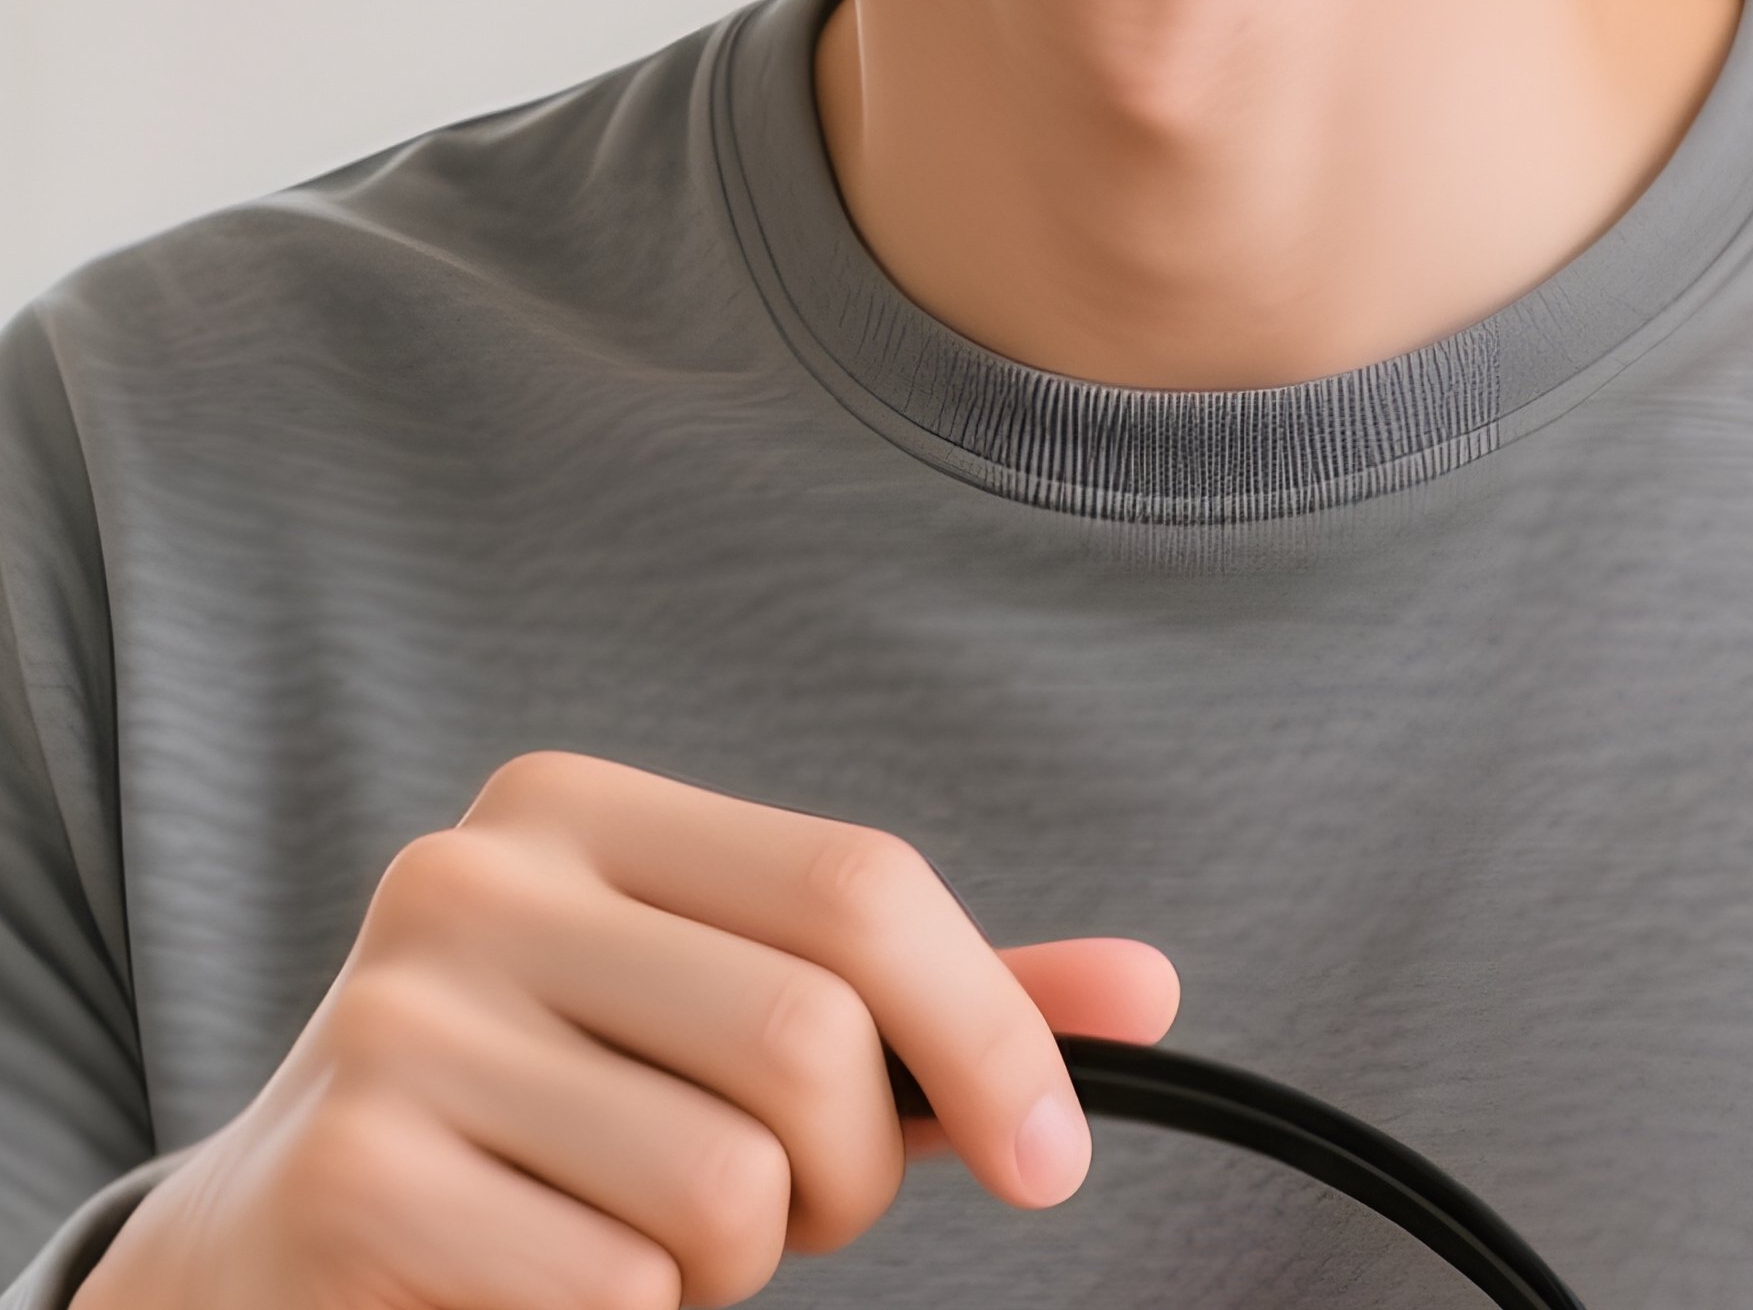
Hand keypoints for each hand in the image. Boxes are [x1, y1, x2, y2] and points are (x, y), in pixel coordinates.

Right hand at [78, 751, 1179, 1309]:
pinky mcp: (348, 1168)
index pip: (859, 885)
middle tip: (777, 1206)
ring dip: (731, 1262)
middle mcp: (480, 877)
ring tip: (636, 1231)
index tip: (1049, 1154)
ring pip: (726, 1187)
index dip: (993, 1028)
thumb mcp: (731, 1013)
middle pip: (810, 1038)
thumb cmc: (558, 1109)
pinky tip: (545, 1278)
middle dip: (843, 1176)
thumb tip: (1147, 988)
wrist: (289, 1228)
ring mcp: (398, 1016)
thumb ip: (926, 999)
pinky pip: (618, 1288)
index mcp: (580, 806)